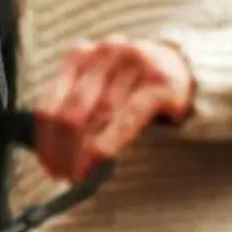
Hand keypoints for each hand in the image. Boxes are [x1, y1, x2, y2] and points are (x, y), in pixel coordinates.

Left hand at [31, 38, 195, 181]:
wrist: (187, 69)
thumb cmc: (135, 87)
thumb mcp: (101, 87)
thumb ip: (75, 109)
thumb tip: (50, 153)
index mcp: (82, 55)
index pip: (50, 105)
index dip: (44, 142)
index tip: (48, 166)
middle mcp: (106, 53)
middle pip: (71, 113)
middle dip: (63, 151)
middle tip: (64, 178)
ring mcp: (134, 65)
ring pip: (97, 117)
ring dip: (84, 153)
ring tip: (80, 176)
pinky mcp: (160, 83)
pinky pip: (126, 119)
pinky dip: (107, 145)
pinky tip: (100, 164)